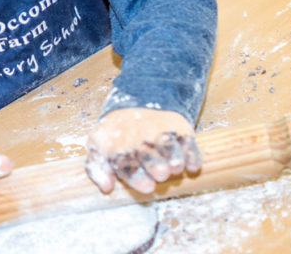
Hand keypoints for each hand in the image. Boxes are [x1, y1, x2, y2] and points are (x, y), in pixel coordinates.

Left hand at [85, 109, 201, 193]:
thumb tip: (106, 188)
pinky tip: (193, 165)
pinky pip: (187, 141)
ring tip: (176, 167)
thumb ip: (97, 169)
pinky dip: (191, 153)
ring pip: (168, 146)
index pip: (127, 164)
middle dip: (154, 165)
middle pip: (149, 155)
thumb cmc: (115, 135)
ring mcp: (161, 134)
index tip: (147, 186)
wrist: (135, 102)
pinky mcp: (179, 129)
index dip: (137, 176)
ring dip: (173, 157)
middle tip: (160, 173)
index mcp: (119, 147)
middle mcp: (141, 141)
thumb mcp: (97, 147)